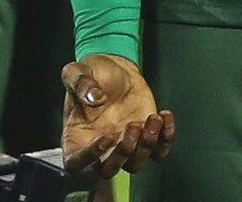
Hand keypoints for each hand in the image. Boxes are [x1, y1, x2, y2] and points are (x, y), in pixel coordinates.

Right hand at [61, 54, 174, 178]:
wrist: (115, 71)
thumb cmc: (91, 74)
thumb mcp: (77, 71)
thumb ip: (80, 83)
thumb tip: (96, 98)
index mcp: (76, 138)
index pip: (75, 163)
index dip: (90, 157)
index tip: (106, 136)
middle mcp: (99, 148)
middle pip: (108, 171)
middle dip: (124, 152)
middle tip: (133, 125)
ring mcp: (123, 145)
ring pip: (134, 164)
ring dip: (147, 145)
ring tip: (152, 117)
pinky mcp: (144, 138)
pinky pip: (158, 152)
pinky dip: (166, 140)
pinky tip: (164, 115)